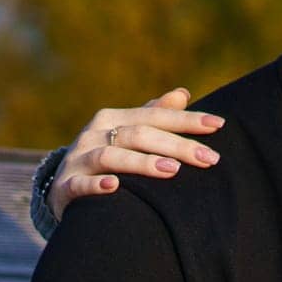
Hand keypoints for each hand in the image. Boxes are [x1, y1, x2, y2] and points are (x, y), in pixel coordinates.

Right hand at [47, 88, 224, 220]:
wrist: (63, 189)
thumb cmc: (106, 158)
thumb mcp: (128, 134)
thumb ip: (154, 115)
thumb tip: (183, 93)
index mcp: (114, 119)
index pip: (156, 116)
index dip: (187, 120)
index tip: (219, 125)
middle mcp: (95, 134)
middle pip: (139, 135)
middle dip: (177, 145)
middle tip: (209, 158)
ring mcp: (78, 159)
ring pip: (110, 156)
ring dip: (142, 162)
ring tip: (172, 169)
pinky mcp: (64, 186)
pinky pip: (79, 184)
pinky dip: (96, 185)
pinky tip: (114, 187)